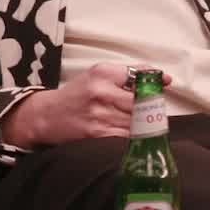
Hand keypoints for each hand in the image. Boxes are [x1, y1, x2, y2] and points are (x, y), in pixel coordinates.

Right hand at [0, 64, 169, 148]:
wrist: (45, 116)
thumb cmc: (77, 94)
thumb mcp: (98, 75)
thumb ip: (129, 74)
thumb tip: (164, 78)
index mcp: (103, 73)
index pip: (140, 76)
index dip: (155, 83)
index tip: (163, 85)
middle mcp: (101, 92)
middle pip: (142, 101)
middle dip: (153, 106)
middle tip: (155, 109)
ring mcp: (100, 115)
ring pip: (138, 120)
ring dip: (147, 123)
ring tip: (146, 122)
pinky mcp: (97, 135)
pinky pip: (127, 136)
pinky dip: (135, 136)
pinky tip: (135, 134)